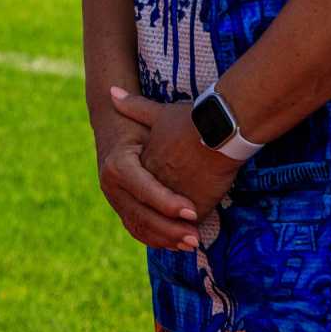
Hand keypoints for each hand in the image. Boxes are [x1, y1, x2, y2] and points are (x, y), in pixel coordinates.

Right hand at [92, 94, 201, 250]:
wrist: (116, 136)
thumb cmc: (139, 127)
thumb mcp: (145, 121)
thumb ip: (137, 109)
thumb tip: (116, 92)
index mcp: (116, 165)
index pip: (144, 189)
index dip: (168, 202)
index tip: (192, 211)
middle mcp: (111, 187)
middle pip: (141, 215)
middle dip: (170, 228)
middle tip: (196, 236)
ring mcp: (115, 201)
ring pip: (140, 227)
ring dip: (167, 238)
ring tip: (193, 243)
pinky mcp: (122, 210)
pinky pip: (139, 230)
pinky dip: (158, 239)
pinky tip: (178, 244)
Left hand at [114, 85, 242, 222]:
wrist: (220, 128)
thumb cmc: (191, 120)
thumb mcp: (158, 113)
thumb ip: (134, 107)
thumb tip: (111, 93)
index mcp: (137, 167)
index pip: (136, 193)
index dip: (143, 204)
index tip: (150, 207)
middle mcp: (151, 185)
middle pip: (147, 213)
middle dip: (157, 225)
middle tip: (168, 231)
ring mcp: (171, 199)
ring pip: (167, 223)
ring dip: (173, 232)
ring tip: (186, 238)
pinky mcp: (194, 207)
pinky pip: (188, 224)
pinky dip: (189, 229)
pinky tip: (194, 233)